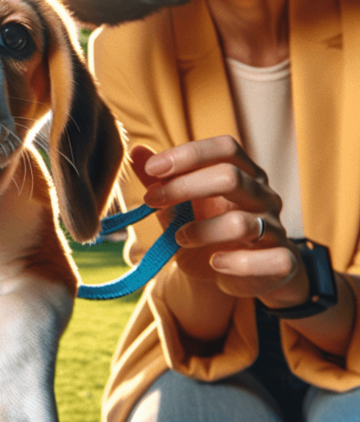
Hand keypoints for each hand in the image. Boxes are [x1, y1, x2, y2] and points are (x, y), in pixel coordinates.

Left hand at [132, 137, 308, 308]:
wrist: (245, 274)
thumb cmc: (210, 230)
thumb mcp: (182, 204)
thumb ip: (161, 180)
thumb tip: (136, 150)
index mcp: (242, 172)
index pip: (225, 148)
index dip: (188, 154)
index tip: (153, 169)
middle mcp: (262, 195)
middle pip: (230, 177)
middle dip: (185, 187)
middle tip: (152, 200)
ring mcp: (276, 228)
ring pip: (241, 222)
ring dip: (201, 231)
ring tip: (179, 237)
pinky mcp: (284, 261)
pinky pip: (269, 259)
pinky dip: (236, 263)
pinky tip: (215, 263)